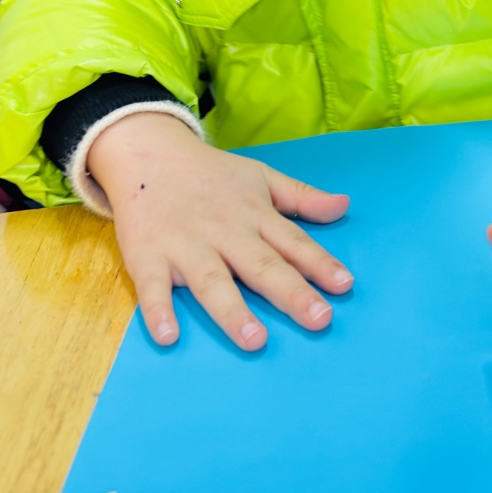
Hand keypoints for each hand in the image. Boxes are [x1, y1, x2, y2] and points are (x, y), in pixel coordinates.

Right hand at [87, 113, 352, 350]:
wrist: (148, 152)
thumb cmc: (211, 174)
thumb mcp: (261, 177)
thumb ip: (302, 197)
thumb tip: (344, 205)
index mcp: (254, 215)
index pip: (293, 242)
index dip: (320, 264)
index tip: (345, 286)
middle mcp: (225, 232)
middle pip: (261, 266)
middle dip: (291, 293)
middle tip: (320, 319)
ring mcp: (186, 245)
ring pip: (212, 282)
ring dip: (233, 311)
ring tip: (256, 340)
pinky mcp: (147, 255)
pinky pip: (152, 287)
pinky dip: (158, 310)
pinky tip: (168, 336)